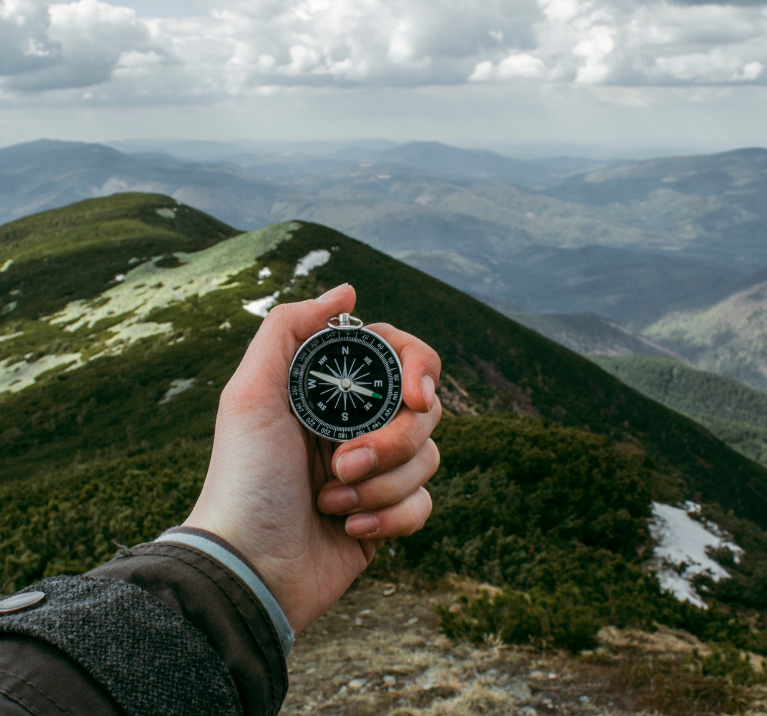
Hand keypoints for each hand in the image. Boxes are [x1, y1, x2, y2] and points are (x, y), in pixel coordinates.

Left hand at [185, 284, 441, 631]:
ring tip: (332, 501)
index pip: (402, 359)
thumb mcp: (250, 393)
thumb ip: (290, 328)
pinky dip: (391, 518)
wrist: (248, 568)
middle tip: (344, 463)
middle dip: (391, 443)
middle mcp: (359, 426)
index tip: (414, 398)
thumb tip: (348, 291)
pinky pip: (424, 504)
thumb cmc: (244, 478)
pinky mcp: (387, 515)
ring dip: (381, 485)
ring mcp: (376, 472)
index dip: (418, 371)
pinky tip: (350, 528)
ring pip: (429, 459)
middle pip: (425, 412)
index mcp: (333, 392)